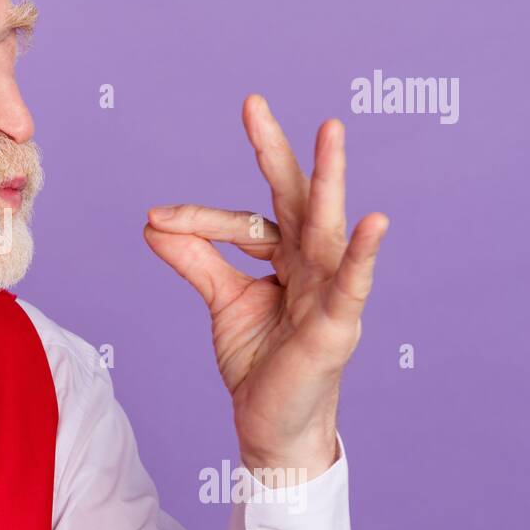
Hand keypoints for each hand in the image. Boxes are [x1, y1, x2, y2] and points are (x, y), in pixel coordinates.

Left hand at [143, 94, 388, 480]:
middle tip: (252, 103)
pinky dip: (365, 254)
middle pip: (293, 199)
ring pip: (325, 228)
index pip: (242, 221)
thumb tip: (152, 223)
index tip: (155, 220)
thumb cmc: (260, 363)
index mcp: (285, 258)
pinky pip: (353, 284)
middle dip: (275, 151)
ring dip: (328, 179)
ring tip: (331, 132)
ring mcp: (329, 291)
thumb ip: (195, 260)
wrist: (270, 426)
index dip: (197, 220)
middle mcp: (311, 265)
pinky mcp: (338, 325)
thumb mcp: (222, 302)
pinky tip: (376, 221)